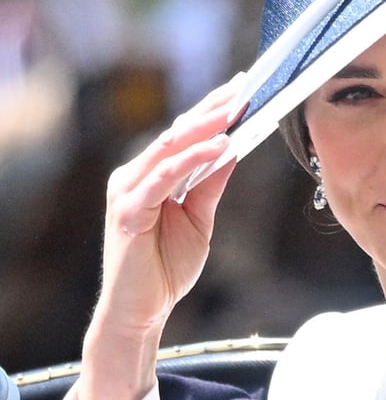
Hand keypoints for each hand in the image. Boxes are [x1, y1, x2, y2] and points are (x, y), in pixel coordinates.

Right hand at [75, 77, 244, 399]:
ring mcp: (128, 191)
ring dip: (205, 127)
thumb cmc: (165, 268)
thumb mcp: (199, 219)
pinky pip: (164, 177)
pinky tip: (218, 147)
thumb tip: (233, 149)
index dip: (212, 111)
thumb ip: (209, 184)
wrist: (142, 312)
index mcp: (151, 175)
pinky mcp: (129, 211)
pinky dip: (192, 159)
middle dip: (212, 109)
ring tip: (235, 109)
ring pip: (169, 147)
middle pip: (177, 132)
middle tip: (244, 87)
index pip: (185, 135)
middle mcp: (135, 176)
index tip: (243, 89)